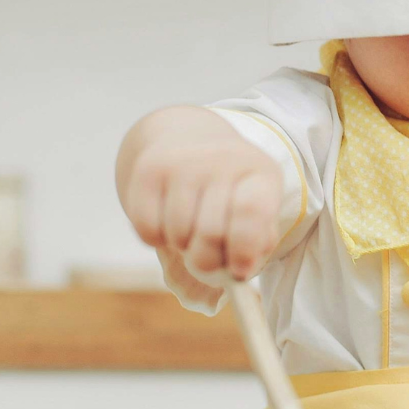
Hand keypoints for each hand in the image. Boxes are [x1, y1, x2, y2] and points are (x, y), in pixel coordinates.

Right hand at [118, 108, 283, 281]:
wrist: (188, 137)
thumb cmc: (231, 191)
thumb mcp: (259, 210)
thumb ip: (257, 245)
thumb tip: (240, 271)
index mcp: (260, 173)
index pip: (251, 211)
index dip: (243, 249)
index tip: (237, 271)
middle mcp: (223, 160)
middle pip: (211, 232)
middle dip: (208, 260)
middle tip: (209, 256)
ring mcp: (183, 161)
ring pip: (177, 235)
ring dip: (182, 247)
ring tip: (190, 231)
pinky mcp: (148, 170)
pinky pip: (147, 229)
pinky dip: (156, 238)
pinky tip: (167, 221)